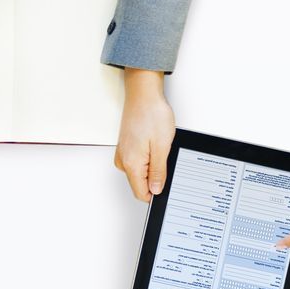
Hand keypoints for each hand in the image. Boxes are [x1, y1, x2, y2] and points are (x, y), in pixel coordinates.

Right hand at [114, 70, 174, 199]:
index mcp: (131, 164)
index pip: (141, 193)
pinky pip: (137, 163)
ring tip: (158, 147)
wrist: (143, 95)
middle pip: (140, 184)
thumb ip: (158, 172)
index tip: (166, 184)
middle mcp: (123, 161)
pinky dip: (148, 158)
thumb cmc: (152, 115)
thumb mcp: (162, 147)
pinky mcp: (126, 148)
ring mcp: (123, 155)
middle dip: (155, 177)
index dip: (156, 192)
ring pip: (139, 173)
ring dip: (152, 166)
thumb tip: (156, 190)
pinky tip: (153, 144)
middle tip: (165, 158)